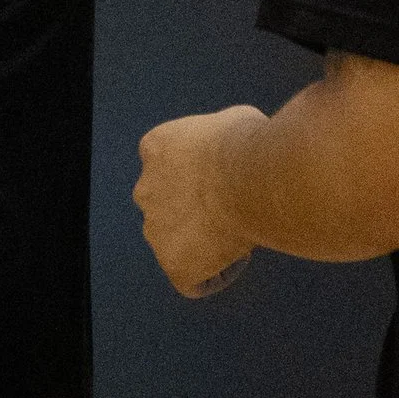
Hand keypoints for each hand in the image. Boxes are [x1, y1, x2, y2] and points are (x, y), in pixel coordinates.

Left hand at [134, 107, 263, 296]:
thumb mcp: (236, 119)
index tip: (225, 180)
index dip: (197, 176)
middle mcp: (145, 188)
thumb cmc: (251, 145)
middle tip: (231, 209)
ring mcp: (155, 228)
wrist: (254, 180)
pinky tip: (232, 261)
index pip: (167, 166)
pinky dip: (210, 275)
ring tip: (236, 236)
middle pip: (166, 205)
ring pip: (174, 241)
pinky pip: (190, 278)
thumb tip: (240, 139)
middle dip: (193, 209)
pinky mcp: (173, 263)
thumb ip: (223, 134)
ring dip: (199, 242)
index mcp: (155, 148)